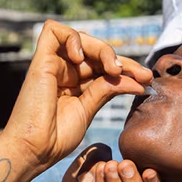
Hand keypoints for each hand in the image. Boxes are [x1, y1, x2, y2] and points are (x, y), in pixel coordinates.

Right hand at [0, 21, 151, 172]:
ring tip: (114, 69)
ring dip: (103, 49)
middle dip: (122, 59)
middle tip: (141, 75)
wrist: (34, 150)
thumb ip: (107, 90)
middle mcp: (64, 72)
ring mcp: (52, 65)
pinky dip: (73, 38)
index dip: (126, 68)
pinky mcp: (40, 61)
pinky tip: (82, 59)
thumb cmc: (56, 138)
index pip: (104, 66)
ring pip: (81, 38)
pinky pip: (54, 31)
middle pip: (96, 51)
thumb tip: (136, 80)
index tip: (146, 81)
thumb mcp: (89, 109)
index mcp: (75, 84)